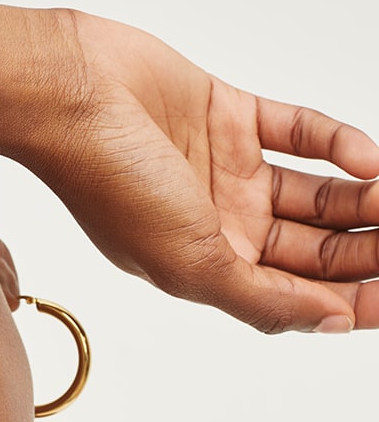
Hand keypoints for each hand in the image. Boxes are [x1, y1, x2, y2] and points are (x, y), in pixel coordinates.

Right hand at [0, 4, 378, 332]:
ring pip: (315, 193)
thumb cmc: (108, 184)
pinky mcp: (231, 117)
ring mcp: (227, 171)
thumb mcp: (189, 264)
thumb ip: (261, 299)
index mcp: (204, 268)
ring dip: (362, 198)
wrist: (72, 97)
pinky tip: (366, 157)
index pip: (294, 294)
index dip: (350, 300)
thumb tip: (329, 324)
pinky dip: (336, 143)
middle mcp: (219, 226)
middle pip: (313, 248)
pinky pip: (300, 132)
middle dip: (366, 251)